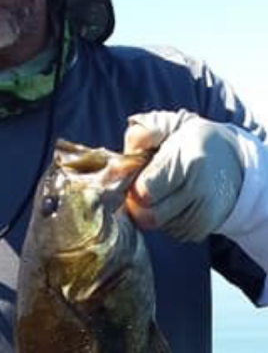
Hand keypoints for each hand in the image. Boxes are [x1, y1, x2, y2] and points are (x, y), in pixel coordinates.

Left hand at [123, 110, 243, 241]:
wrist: (233, 160)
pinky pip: (170, 231)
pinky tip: (171, 200)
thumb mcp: (167, 125)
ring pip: (157, 225)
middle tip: (140, 185)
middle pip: (148, 215)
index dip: (130, 184)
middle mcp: (199, 191)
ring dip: (149, 211)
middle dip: (136, 202)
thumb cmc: (190, 140)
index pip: (145, 191)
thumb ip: (141, 134)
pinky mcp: (202, 229)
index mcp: (188, 163)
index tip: (133, 174)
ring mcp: (204, 214)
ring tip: (160, 189)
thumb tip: (123, 157)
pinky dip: (164, 219)